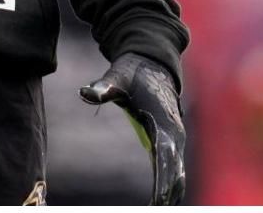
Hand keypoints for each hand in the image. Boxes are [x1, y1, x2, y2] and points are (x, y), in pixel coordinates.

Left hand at [79, 52, 184, 204]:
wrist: (154, 64)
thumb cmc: (134, 72)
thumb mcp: (119, 76)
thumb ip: (104, 87)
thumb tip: (84, 92)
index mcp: (163, 122)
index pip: (165, 156)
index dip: (163, 180)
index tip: (158, 200)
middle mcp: (173, 134)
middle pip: (174, 172)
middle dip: (167, 194)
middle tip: (155, 209)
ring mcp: (174, 140)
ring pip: (178, 174)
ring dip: (171, 194)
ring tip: (157, 208)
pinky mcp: (168, 142)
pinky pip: (173, 170)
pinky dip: (170, 187)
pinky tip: (160, 202)